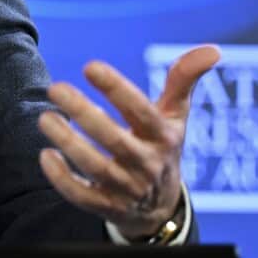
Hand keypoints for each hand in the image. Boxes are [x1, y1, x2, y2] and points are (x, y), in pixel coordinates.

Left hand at [36, 45, 219, 239]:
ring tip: (45, 118)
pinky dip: (63, 179)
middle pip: (115, 140)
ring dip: (68, 143)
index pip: (142, 111)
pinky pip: (84, 197)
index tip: (90, 66)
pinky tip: (46, 155)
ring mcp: (127, 189)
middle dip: (84, 113)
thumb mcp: (175, 117)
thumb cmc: (161, 148)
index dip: (117, 89)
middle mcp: (147, 164)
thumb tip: (213, 50)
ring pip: (97, 168)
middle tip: (55, 88)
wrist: (160, 208)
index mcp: (163, 137)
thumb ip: (183, 80)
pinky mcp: (108, 207)